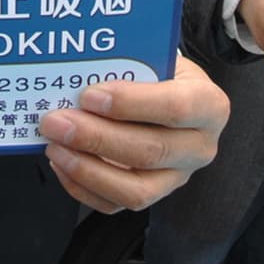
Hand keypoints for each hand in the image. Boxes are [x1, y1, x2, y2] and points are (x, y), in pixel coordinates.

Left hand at [38, 54, 229, 213]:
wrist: (172, 96)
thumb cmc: (160, 74)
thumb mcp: (155, 58)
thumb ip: (126, 66)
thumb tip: (76, 72)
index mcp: (209, 105)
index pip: (175, 108)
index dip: (130, 104)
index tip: (89, 96)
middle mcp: (199, 148)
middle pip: (149, 152)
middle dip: (95, 138)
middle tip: (56, 121)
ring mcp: (177, 177)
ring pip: (135, 190)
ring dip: (86, 169)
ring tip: (55, 145)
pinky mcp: (152, 197)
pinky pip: (114, 204)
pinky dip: (81, 186)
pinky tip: (61, 161)